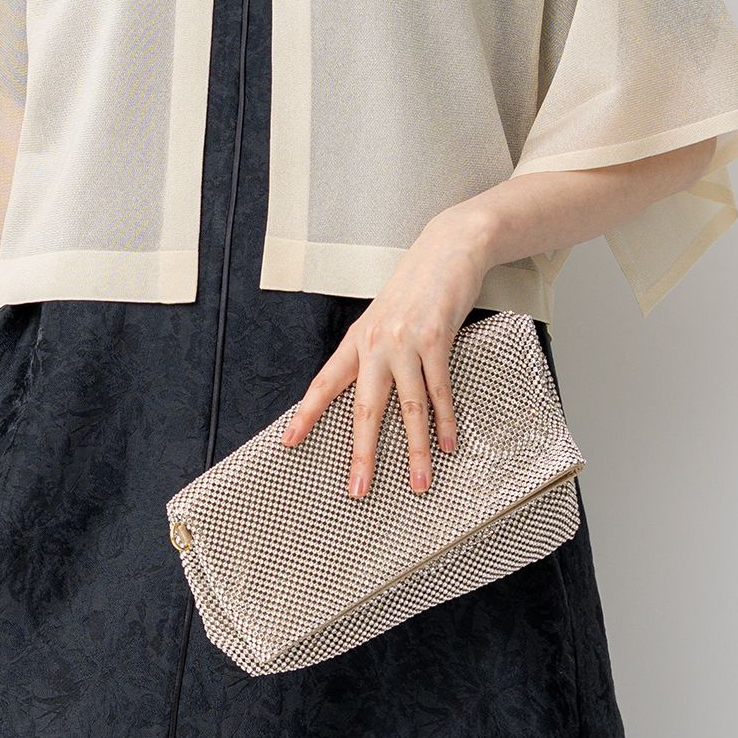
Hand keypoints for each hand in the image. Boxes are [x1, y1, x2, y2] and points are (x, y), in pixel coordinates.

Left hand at [278, 205, 494, 497]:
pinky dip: (445, 422)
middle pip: (365, 407)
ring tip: (419, 482)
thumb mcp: (383, 317)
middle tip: (357, 488)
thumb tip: (368, 393)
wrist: (448, 248)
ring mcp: (407, 342)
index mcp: (358, 339)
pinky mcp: (437, 339)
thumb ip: (374, 351)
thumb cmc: (415, 286)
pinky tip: (448, 444)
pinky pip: (440, 390)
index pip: (325, 383)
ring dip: (416, 450)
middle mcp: (377, 343)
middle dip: (362, 453)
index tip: (289, 441)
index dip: (307, 414)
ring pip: (409, 408)